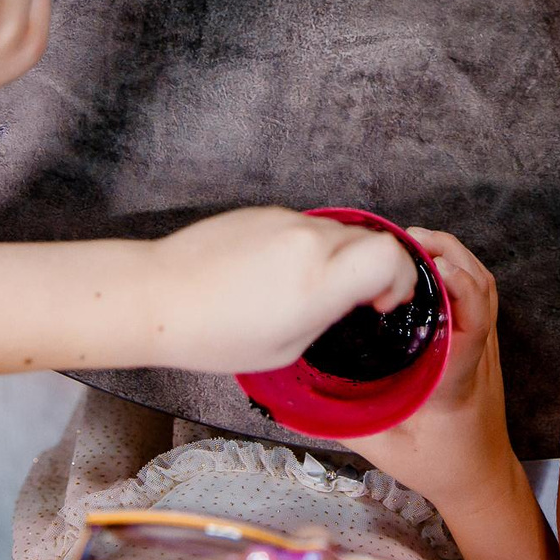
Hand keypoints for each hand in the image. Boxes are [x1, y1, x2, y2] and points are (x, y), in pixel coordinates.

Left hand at [139, 209, 420, 374]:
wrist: (157, 295)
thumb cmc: (214, 335)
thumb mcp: (285, 347)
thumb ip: (328, 314)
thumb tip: (347, 296)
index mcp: (318, 281)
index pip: (391, 255)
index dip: (402, 277)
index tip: (383, 301)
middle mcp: (308, 241)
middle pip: (371, 239)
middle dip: (375, 270)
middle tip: (356, 300)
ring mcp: (285, 221)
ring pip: (338, 231)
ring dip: (340, 258)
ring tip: (307, 290)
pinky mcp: (262, 211)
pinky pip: (304, 227)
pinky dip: (307, 248)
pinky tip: (275, 275)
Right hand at [351, 232, 524, 512]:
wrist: (479, 481)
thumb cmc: (437, 468)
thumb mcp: (383, 450)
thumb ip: (343, 418)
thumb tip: (295, 389)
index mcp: (455, 383)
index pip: (472, 325)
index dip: (458, 287)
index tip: (428, 263)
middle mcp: (478, 357)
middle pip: (481, 289)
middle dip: (447, 253)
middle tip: (402, 239)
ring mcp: (486, 348)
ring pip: (484, 287)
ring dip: (454, 256)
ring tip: (411, 243)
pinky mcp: (483, 345)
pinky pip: (480, 296)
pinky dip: (457, 271)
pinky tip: (426, 267)